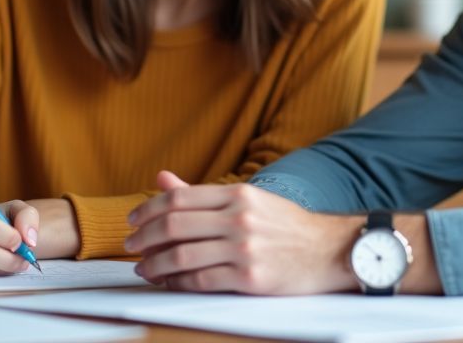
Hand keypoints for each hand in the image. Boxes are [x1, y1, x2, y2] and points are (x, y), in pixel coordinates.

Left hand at [124, 171, 359, 293]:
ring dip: (154, 264)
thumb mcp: (250, 200)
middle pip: (174, 225)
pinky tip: (169, 283)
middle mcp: (240, 218)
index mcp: (239, 195)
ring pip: (182, 256)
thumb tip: (162, 179)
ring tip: (144, 268)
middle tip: (130, 245)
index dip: (148, 209)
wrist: (332, 250)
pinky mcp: (250, 279)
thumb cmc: (289, 226)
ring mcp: (245, 249)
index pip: (179, 198)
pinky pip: (201, 281)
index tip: (133, 220)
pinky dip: (177, 283)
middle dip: (143, 237)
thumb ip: (203, 194)